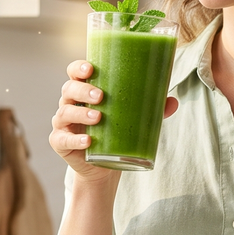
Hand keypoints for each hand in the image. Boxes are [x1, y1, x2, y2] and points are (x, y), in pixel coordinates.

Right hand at [49, 59, 177, 180]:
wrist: (102, 166)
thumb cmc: (114, 132)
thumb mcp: (131, 118)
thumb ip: (151, 109)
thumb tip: (172, 101)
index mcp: (84, 92)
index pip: (75, 73)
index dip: (78, 68)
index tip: (90, 68)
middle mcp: (70, 104)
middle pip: (69, 89)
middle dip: (83, 90)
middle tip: (100, 96)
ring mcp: (63, 124)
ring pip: (65, 112)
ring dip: (81, 114)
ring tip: (98, 117)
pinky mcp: (60, 142)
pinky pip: (62, 139)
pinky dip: (74, 139)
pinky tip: (87, 141)